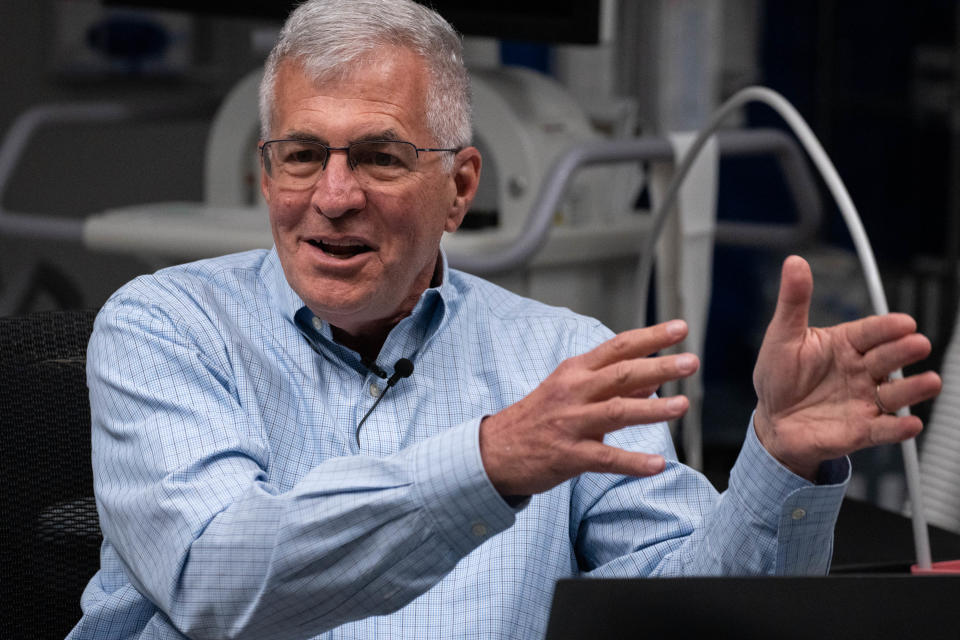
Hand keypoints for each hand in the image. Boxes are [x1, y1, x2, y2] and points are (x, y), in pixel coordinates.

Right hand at [479, 320, 698, 496]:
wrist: (494, 452)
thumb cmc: (538, 418)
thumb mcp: (571, 393)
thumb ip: (613, 387)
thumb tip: (654, 379)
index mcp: (575, 372)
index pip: (618, 347)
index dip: (650, 337)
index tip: (680, 328)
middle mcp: (573, 392)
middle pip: (621, 374)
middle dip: (659, 365)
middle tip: (691, 362)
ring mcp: (570, 423)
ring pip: (617, 411)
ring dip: (653, 409)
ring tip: (683, 405)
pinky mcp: (568, 455)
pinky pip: (606, 459)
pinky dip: (634, 462)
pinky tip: (658, 464)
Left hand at [753, 256, 941, 479]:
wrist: (772, 420)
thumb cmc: (779, 376)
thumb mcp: (782, 336)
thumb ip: (793, 302)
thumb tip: (794, 263)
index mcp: (844, 344)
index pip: (870, 332)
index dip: (886, 328)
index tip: (903, 323)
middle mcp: (861, 370)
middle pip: (888, 358)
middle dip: (904, 351)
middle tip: (917, 344)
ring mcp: (864, 400)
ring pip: (895, 393)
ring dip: (913, 388)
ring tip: (930, 381)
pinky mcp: (861, 429)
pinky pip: (883, 429)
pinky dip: (897, 427)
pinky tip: (909, 423)